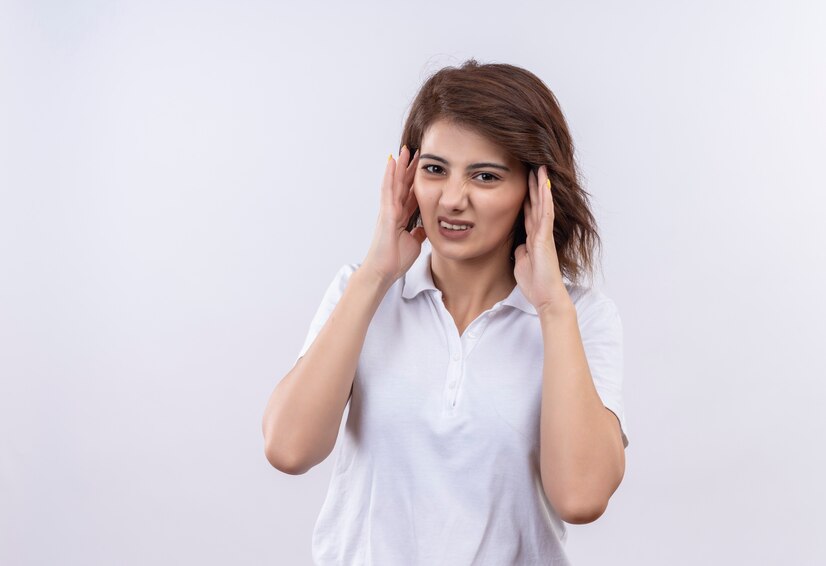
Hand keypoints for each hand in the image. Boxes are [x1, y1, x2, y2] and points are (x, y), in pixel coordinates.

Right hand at [361, 145, 426, 284]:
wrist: (383, 272)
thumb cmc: (395, 260)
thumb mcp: (414, 243)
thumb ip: (419, 233)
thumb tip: (425, 228)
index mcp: (401, 217)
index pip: (410, 193)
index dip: (417, 179)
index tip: (425, 166)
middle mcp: (393, 210)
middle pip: (403, 184)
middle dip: (410, 168)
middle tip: (417, 150)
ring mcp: (388, 210)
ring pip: (394, 182)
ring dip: (400, 165)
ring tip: (405, 149)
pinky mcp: (385, 213)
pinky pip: (388, 190)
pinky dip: (390, 175)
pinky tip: (392, 162)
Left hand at [513, 165, 571, 313]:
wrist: (546, 296)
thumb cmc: (535, 282)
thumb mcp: (521, 262)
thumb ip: (520, 251)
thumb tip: (518, 246)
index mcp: (533, 237)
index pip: (529, 211)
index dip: (527, 196)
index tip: (525, 181)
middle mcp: (540, 232)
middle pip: (536, 203)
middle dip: (534, 185)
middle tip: (534, 166)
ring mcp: (544, 234)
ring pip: (543, 204)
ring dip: (541, 186)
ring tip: (540, 169)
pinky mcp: (545, 238)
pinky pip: (546, 214)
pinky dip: (545, 199)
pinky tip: (544, 186)